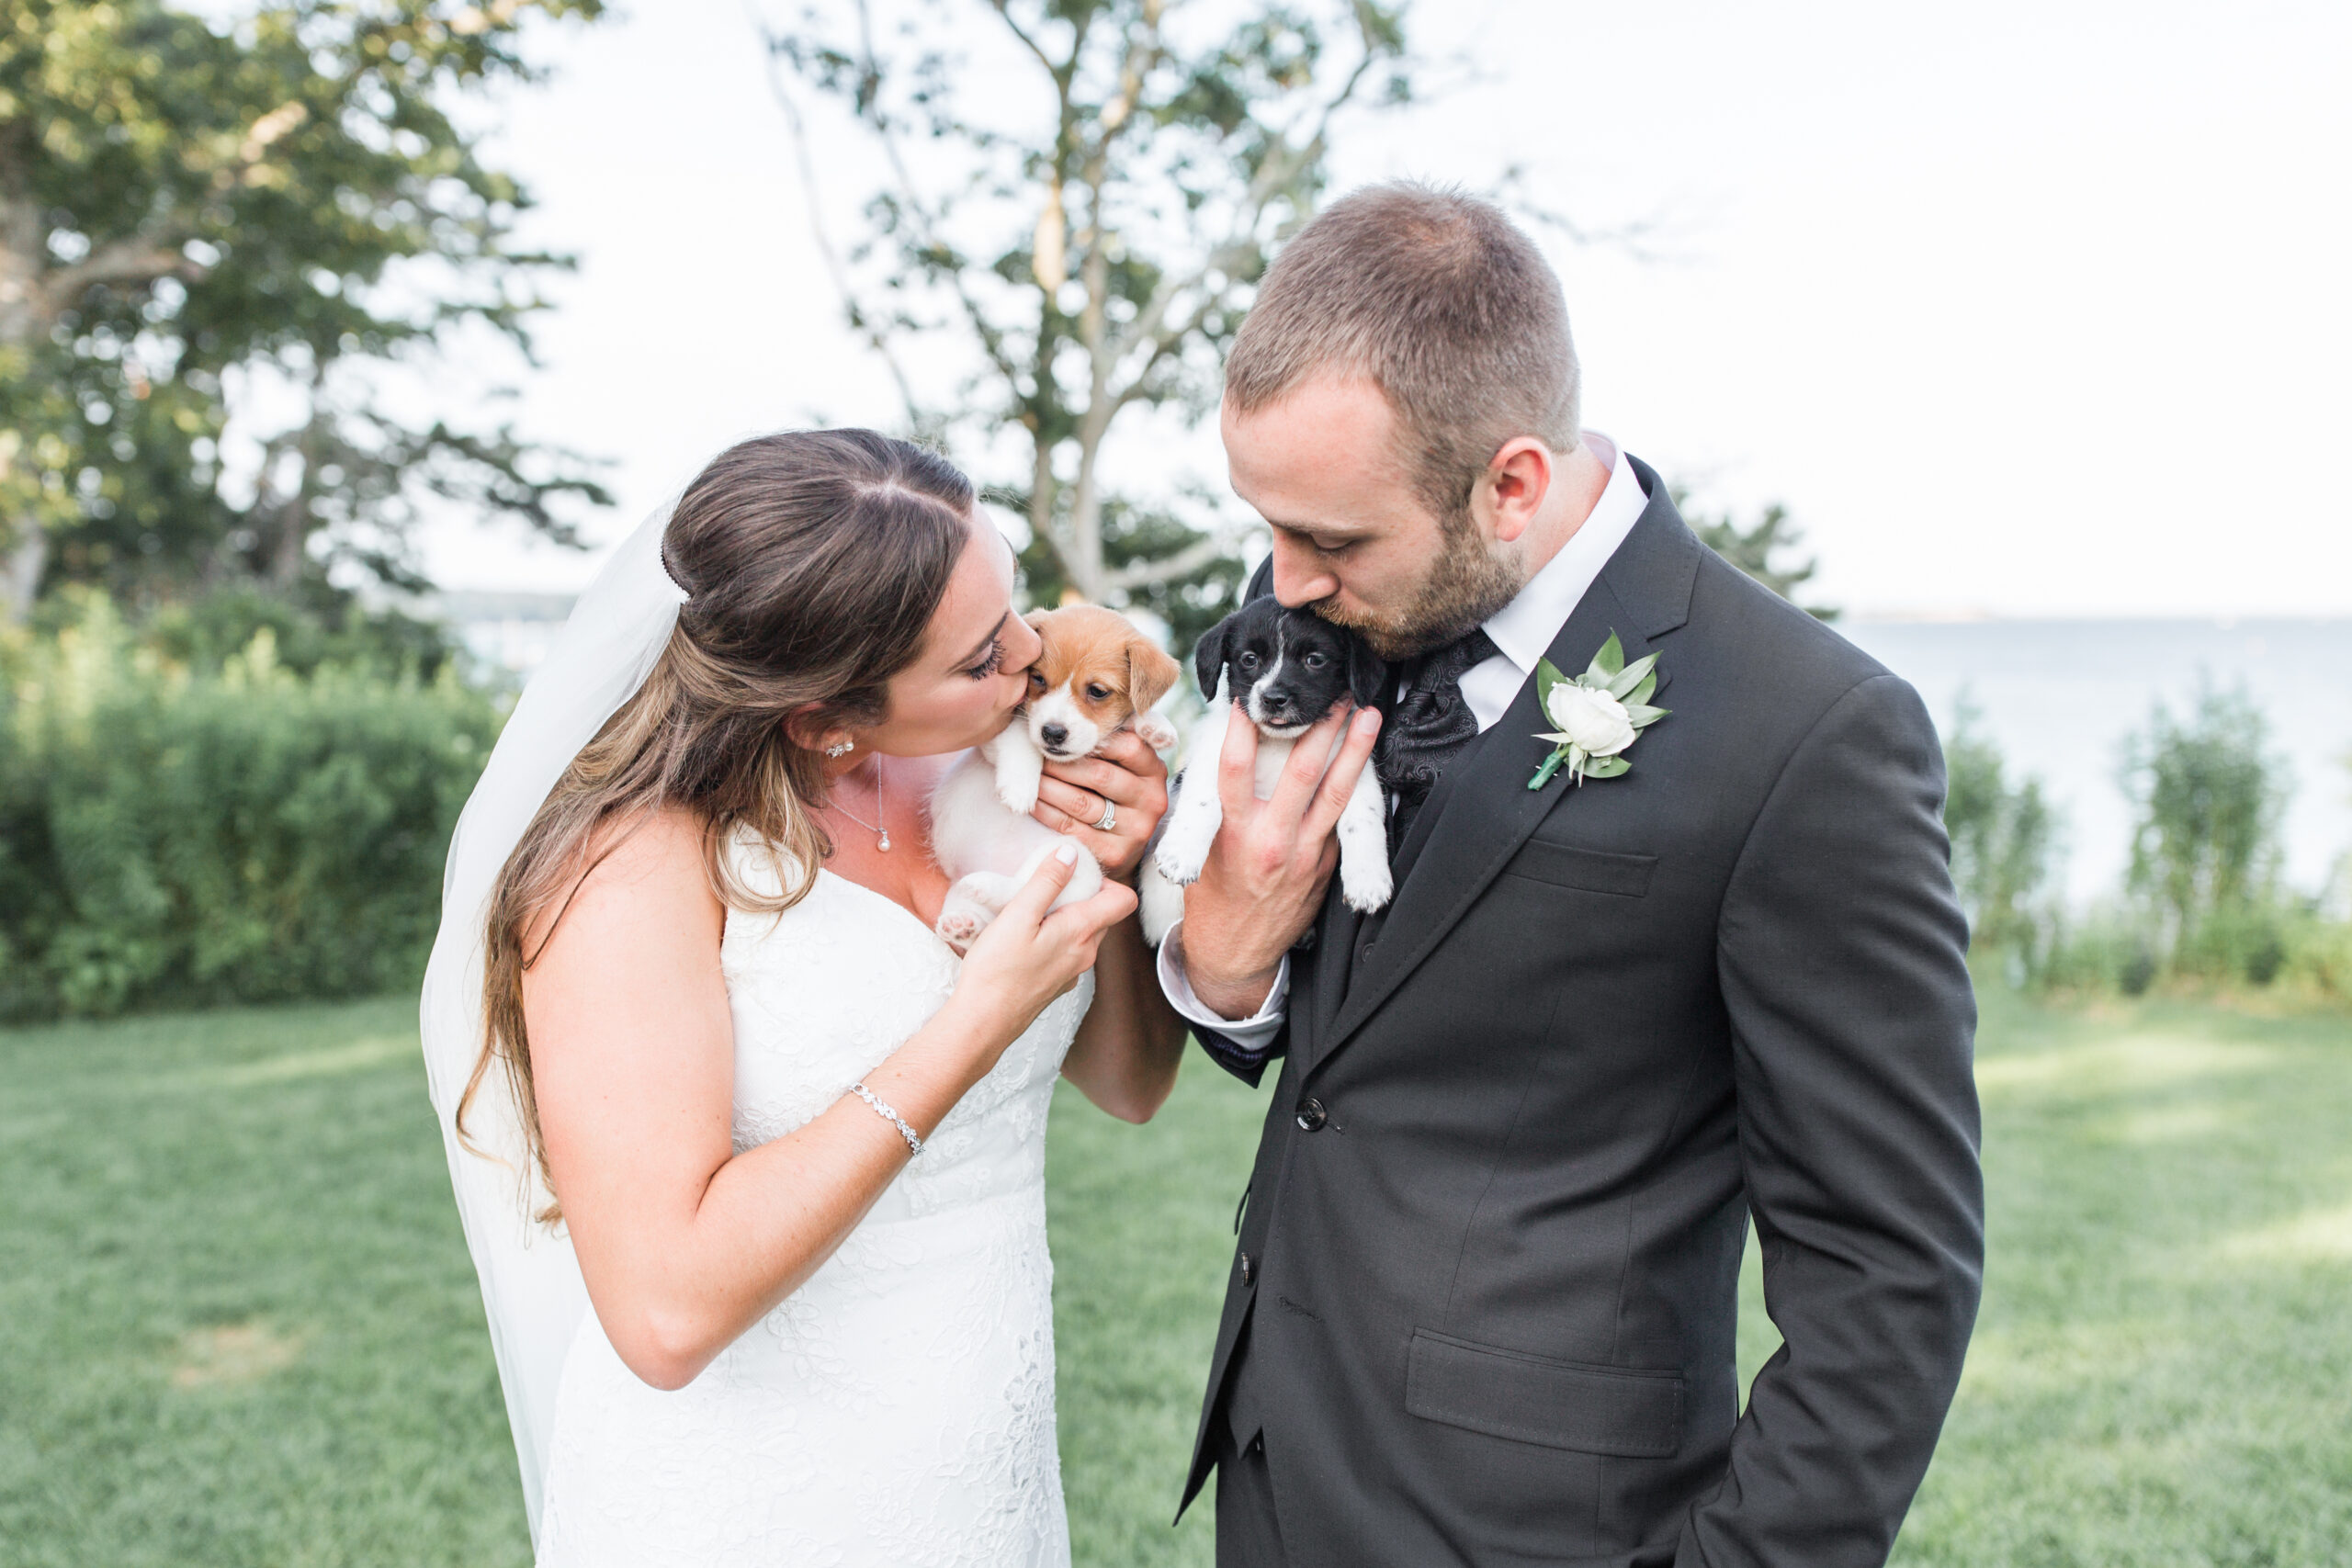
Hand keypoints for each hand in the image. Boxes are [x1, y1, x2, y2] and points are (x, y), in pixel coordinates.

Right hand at [954, 843, 1138, 1044]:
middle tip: (1047, 889)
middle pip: (1103, 915)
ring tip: (1031, 913)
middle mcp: (1085, 954)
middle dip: (1082, 896)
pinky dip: (1054, 940)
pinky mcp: (1056, 984)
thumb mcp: (1018, 915)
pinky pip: (1067, 953)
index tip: (1076, 874)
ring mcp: (1073, 972)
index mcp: (1082, 932)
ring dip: (1066, 918)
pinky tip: (1024, 941)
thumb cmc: (997, 970)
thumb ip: (1047, 881)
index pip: (1124, 900)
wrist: (983, 1022)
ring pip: (1084, 935)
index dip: (1107, 881)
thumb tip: (1071, 854)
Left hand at [1031, 728, 1170, 879]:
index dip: (1095, 738)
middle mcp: (1152, 801)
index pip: (1129, 746)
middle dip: (1063, 763)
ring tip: (1031, 775)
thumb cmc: (1114, 793)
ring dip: (1049, 786)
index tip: (1068, 732)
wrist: (1119, 846)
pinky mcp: (1114, 854)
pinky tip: (1033, 801)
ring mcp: (1136, 830)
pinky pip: (1071, 828)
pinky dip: (1047, 812)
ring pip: (1081, 802)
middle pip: (1100, 775)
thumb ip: (1120, 736)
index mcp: (1155, 772)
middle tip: (1037, 753)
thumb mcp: (1124, 764)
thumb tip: (1111, 700)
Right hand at [1181, 702, 1381, 1019]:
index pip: (1235, 769)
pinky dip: (1353, 789)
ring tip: (1369, 716)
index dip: (1242, 729)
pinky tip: (1364, 761)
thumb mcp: (1203, 849)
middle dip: (1321, 729)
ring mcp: (1304, 855)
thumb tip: (1231, 757)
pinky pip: (1341, 822)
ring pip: (1336, 794)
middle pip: (1302, 774)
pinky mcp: (1324, 866)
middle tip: (1336, 695)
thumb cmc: (1213, 896)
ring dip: (1355, 751)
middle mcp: (1271, 841)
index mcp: (1232, 834)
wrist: (1236, 954)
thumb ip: (1219, 807)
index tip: (1249, 697)